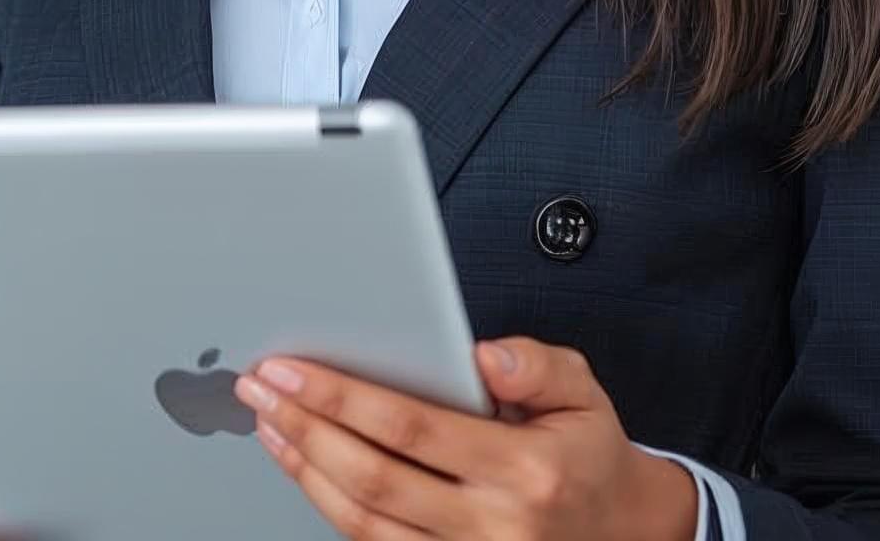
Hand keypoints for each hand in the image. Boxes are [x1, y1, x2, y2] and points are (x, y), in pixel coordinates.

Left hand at [232, 337, 697, 540]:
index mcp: (525, 471)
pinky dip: (328, 505)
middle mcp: (494, 526)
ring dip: (304, 469)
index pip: (411, 428)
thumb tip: (482, 356)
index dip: (340, 398)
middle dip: (305, 428)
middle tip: (260, 390)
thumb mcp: (582, 392)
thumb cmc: (585, 455)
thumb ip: (536, 364)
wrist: (618, 530)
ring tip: (270, 423)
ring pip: (363, 521)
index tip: (290, 370)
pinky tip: (304, 466)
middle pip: (373, 477)